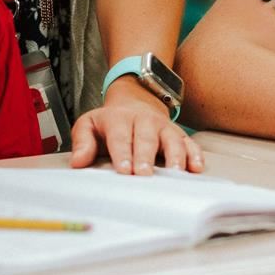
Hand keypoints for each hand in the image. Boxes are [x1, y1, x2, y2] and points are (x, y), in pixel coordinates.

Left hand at [69, 78, 203, 173]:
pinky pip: (189, 143)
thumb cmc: (111, 121)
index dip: (122, 153)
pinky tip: (196, 167)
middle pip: (146, 139)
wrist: (136, 99)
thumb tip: (78, 162)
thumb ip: (82, 142)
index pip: (120, 137)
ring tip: (174, 173)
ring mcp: (163, 127)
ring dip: (174, 156)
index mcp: (119, 119)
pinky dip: (194, 154)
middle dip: (146, 157)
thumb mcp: (89, 124)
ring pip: (171, 140)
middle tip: (145, 175)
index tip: (123, 170)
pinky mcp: (178, 134)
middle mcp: (144, 121)